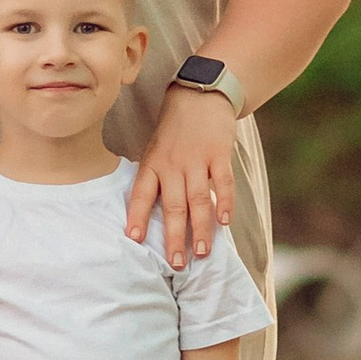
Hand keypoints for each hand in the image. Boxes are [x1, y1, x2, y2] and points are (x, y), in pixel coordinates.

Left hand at [125, 86, 238, 267]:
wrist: (199, 96)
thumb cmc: (174, 132)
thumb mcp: (155, 151)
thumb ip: (154, 181)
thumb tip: (148, 218)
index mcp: (153, 165)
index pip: (142, 194)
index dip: (138, 217)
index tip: (135, 240)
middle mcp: (172, 164)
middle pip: (173, 206)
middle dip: (174, 237)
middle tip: (176, 263)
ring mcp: (196, 159)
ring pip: (198, 200)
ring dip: (200, 228)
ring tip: (201, 253)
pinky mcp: (219, 154)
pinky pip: (223, 182)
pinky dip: (225, 202)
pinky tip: (225, 222)